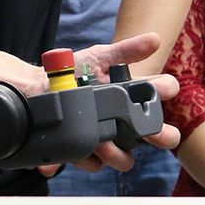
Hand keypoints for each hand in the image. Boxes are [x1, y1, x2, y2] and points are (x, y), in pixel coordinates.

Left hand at [37, 35, 182, 174]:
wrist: (38, 89)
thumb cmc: (73, 74)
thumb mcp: (99, 58)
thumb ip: (126, 51)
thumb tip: (155, 40)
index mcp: (131, 102)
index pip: (160, 101)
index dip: (165, 97)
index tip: (162, 91)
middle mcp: (124, 125)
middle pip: (156, 138)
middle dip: (161, 137)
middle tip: (151, 132)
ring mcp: (105, 143)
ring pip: (124, 160)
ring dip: (116, 154)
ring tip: (102, 142)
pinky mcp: (83, 154)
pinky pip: (89, 164)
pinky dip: (81, 158)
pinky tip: (72, 150)